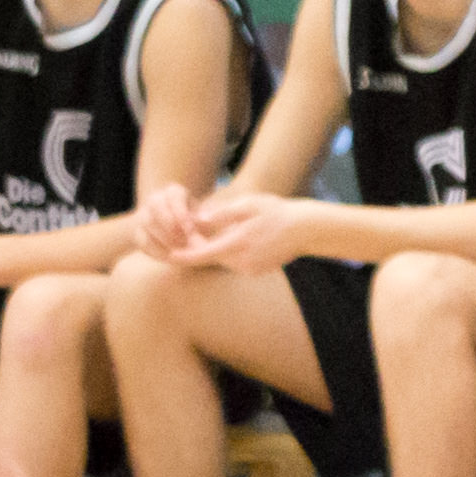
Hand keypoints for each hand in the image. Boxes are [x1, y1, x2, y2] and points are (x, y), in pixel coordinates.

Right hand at [136, 182, 208, 261]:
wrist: (185, 234)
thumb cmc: (202, 224)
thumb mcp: (207, 221)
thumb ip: (206, 222)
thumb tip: (203, 222)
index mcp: (175, 192)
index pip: (174, 197)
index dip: (181, 214)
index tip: (191, 231)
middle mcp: (156, 199)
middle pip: (155, 207)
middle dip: (169, 225)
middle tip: (183, 241)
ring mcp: (144, 214)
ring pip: (147, 223)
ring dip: (162, 239)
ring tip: (179, 251)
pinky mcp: (138, 231)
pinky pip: (142, 239)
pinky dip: (155, 250)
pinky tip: (169, 258)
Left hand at [174, 189, 310, 274]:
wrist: (306, 230)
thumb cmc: (277, 212)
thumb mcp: (248, 205)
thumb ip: (221, 214)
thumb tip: (197, 220)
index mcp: (237, 244)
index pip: (202, 255)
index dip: (183, 255)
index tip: (169, 254)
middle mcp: (242, 261)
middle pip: (210, 258)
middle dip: (200, 248)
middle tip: (195, 231)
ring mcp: (250, 269)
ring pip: (223, 261)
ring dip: (217, 250)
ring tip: (226, 232)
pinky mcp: (256, 271)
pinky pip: (236, 264)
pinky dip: (232, 254)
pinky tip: (245, 239)